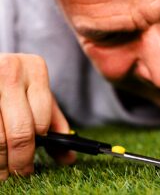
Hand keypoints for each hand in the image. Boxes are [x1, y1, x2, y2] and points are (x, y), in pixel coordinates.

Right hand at [0, 54, 74, 180]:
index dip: (39, 144)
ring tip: (4, 173)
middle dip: (21, 159)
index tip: (33, 162)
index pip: (42, 119)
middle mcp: (11, 71)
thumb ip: (54, 123)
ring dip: (1, 160)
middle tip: (21, 173)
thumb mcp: (38, 96)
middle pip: (20, 131)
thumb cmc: (17, 83)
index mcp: (35, 69)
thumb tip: (69, 157)